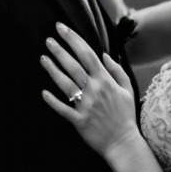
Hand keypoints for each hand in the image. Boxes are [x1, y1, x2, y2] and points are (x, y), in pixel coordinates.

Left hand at [41, 23, 139, 162]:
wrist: (123, 142)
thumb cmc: (125, 115)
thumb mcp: (127, 89)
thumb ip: (116, 70)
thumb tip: (104, 55)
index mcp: (105, 81)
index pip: (87, 54)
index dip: (74, 40)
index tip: (62, 28)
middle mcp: (94, 90)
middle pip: (74, 66)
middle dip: (60, 51)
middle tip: (48, 40)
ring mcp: (86, 106)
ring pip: (66, 84)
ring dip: (53, 70)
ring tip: (43, 59)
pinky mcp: (79, 121)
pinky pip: (63, 108)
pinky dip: (53, 101)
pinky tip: (43, 92)